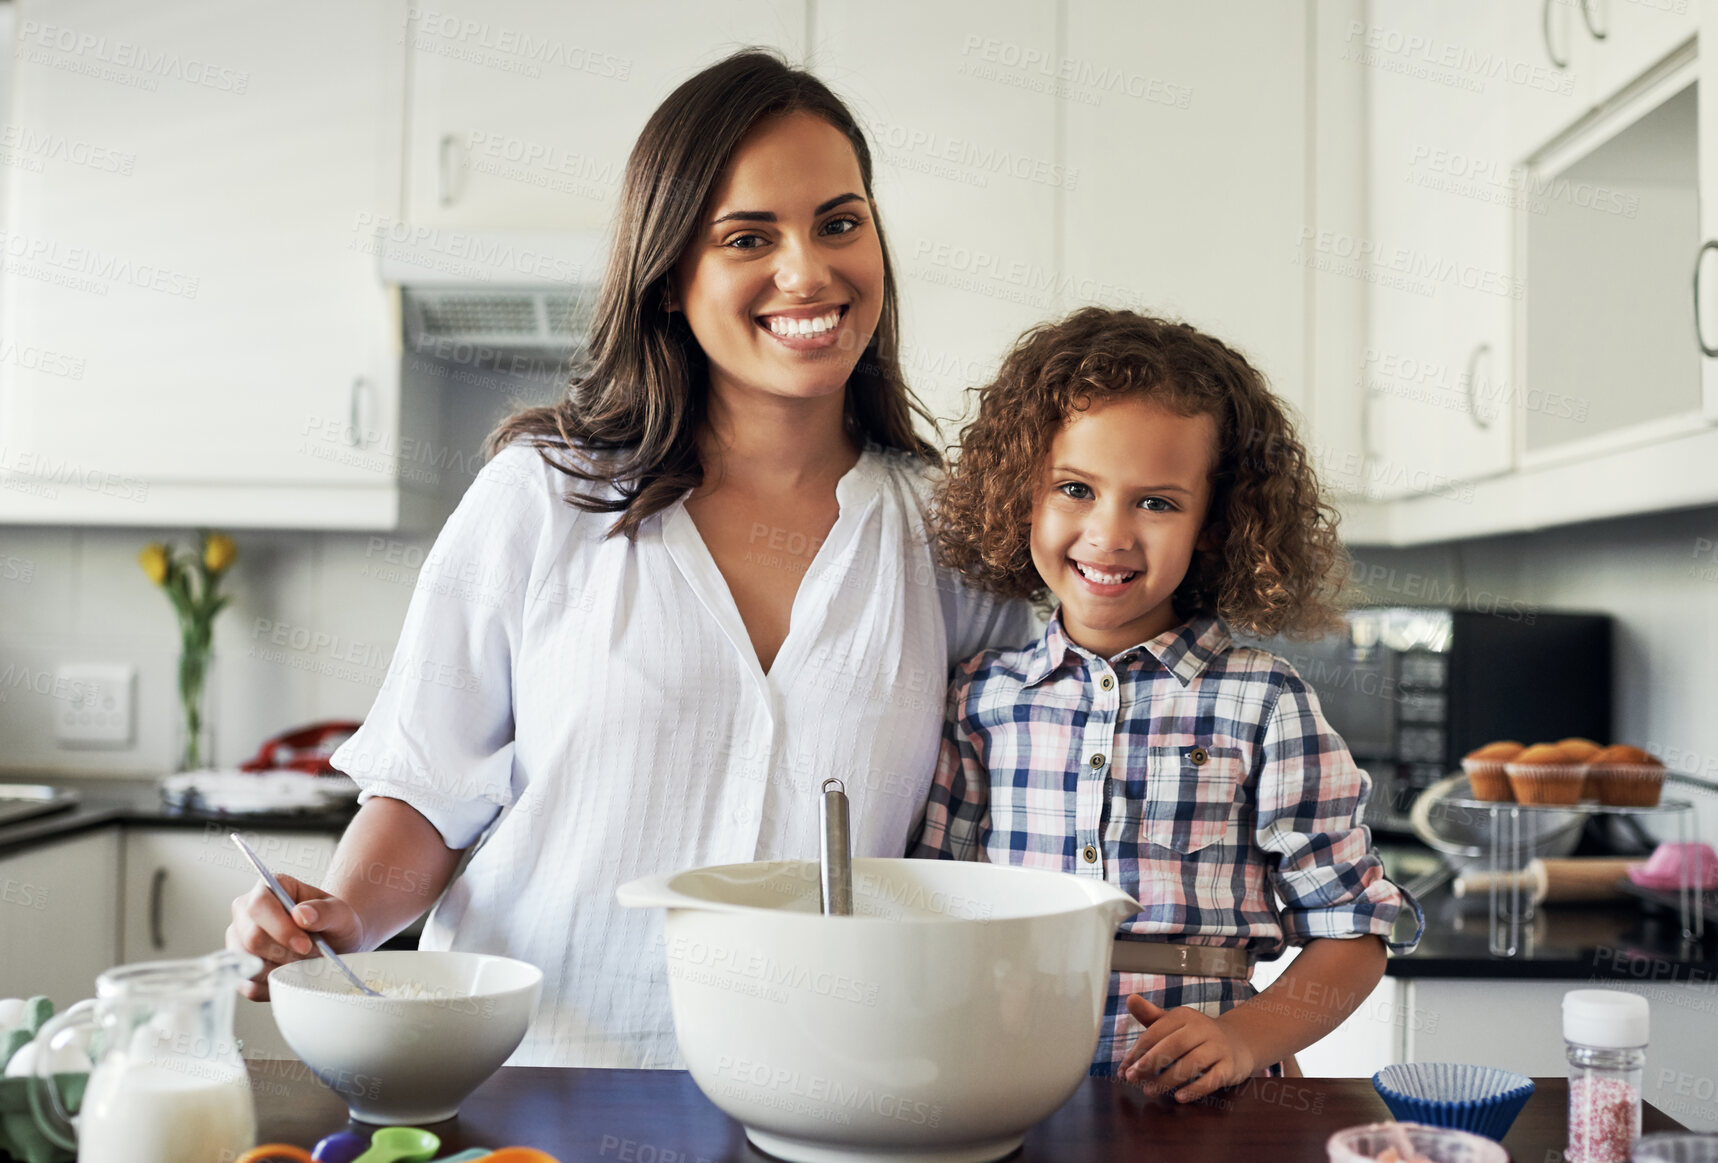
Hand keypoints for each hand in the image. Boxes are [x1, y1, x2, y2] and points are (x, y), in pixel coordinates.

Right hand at [226, 873, 364, 1001]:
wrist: (333, 943)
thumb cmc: (332, 923)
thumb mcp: (340, 913)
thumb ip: (325, 911)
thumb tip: (301, 914)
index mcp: (267, 889)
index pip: (259, 905)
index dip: (280, 928)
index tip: (305, 945)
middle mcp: (246, 914)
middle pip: (252, 938)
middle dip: (287, 953)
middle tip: (314, 956)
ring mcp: (238, 942)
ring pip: (249, 964)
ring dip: (283, 970)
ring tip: (307, 963)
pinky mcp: (240, 970)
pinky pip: (251, 986)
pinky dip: (277, 985)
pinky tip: (295, 975)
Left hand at [1120, 995, 1257, 1101]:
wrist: (1237, 1042)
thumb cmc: (1194, 1035)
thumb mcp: (1173, 1023)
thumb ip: (1150, 1015)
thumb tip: (1129, 998)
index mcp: (1183, 1016)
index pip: (1156, 1032)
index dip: (1137, 1051)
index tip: (1123, 1069)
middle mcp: (1202, 1028)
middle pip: (1173, 1045)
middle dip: (1149, 1063)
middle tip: (1132, 1078)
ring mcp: (1218, 1047)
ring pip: (1191, 1064)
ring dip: (1167, 1080)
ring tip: (1148, 1091)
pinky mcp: (1229, 1066)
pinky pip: (1212, 1079)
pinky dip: (1195, 1089)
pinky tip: (1179, 1098)